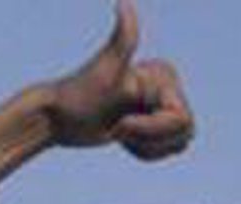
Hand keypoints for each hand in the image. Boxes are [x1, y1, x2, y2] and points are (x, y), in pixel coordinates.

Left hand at [45, 3, 194, 159]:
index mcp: (164, 75)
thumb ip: (123, 38)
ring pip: (176, 145)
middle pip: (183, 133)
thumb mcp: (105, 69)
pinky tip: (121, 136)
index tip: (119, 122)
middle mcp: (168, 86)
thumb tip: (124, 4)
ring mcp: (160, 106)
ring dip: (146, 148)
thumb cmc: (78, 96)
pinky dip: (143, 152)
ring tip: (119, 131)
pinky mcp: (150, 125)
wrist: (58, 117)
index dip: (149, 130)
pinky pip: (164, 151)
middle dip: (148, 139)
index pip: (180, 120)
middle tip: (117, 127)